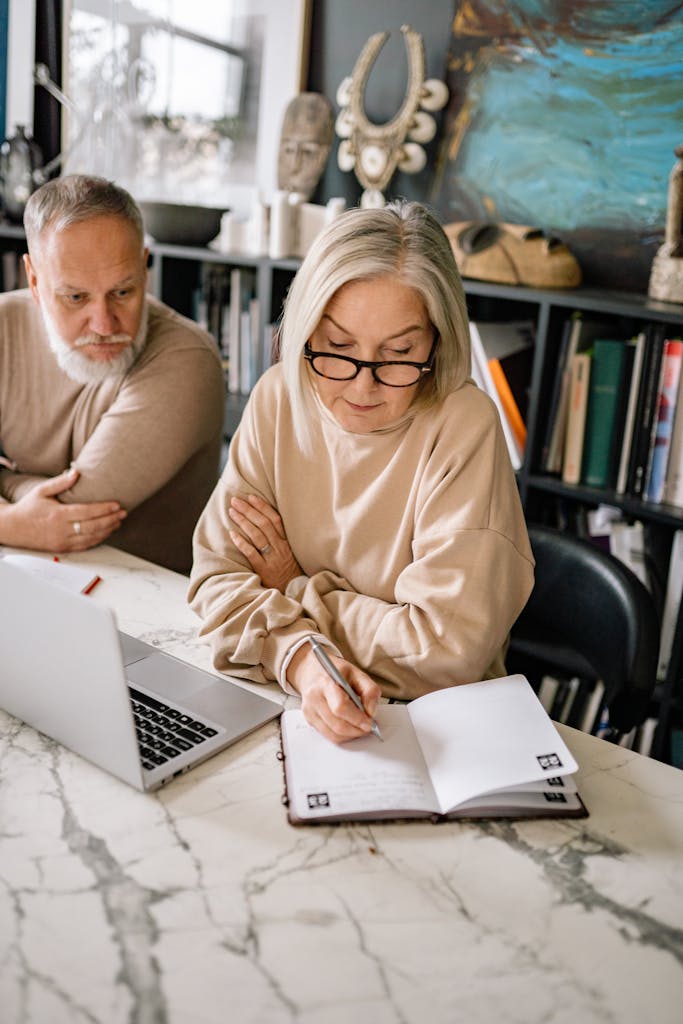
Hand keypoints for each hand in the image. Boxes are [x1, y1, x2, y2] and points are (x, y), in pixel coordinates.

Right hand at [0, 467, 126, 551]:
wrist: (13, 528)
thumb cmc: (28, 508)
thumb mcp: (42, 491)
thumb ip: (60, 482)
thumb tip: (76, 472)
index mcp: (58, 515)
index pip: (87, 512)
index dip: (104, 509)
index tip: (117, 505)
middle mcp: (61, 530)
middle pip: (93, 526)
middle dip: (111, 520)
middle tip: (123, 513)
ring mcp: (62, 541)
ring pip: (91, 538)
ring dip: (107, 530)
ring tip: (118, 522)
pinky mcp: (62, 548)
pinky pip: (84, 546)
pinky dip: (98, 540)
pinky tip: (106, 533)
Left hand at [229, 493, 302, 591]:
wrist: (296, 592)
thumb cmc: (291, 572)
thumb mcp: (291, 552)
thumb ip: (280, 539)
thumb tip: (264, 521)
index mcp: (287, 541)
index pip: (275, 519)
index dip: (263, 507)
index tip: (251, 497)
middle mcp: (281, 548)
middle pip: (264, 524)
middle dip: (249, 510)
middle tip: (236, 501)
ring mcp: (273, 558)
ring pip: (257, 536)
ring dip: (243, 522)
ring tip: (232, 512)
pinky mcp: (265, 570)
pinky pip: (252, 553)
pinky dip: (242, 543)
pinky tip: (232, 534)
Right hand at [286, 644, 381, 743]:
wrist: (313, 671)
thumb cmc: (336, 672)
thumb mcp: (357, 673)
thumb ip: (370, 691)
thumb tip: (371, 713)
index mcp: (326, 683)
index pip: (340, 707)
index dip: (357, 719)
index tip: (369, 723)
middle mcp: (314, 698)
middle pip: (337, 725)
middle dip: (357, 730)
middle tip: (368, 727)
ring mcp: (309, 710)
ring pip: (333, 734)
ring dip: (351, 735)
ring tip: (360, 727)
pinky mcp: (309, 719)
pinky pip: (329, 735)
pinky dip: (342, 735)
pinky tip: (349, 726)